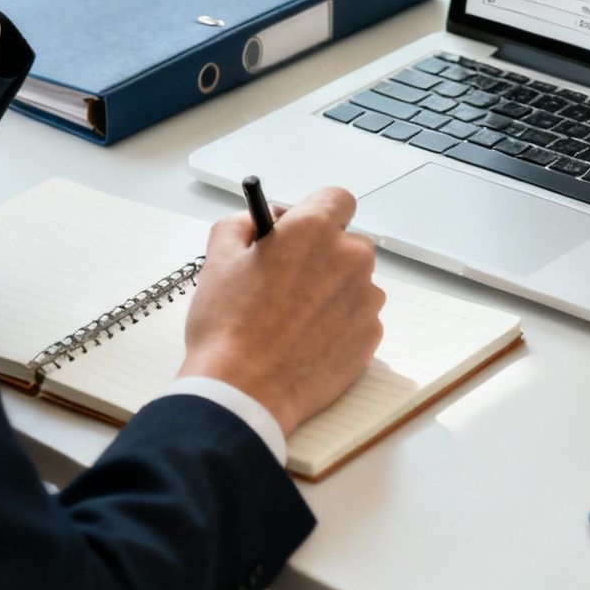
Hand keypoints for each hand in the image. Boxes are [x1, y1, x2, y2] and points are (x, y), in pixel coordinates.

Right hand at [180, 187, 385, 435]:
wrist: (244, 390)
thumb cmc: (228, 327)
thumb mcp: (218, 258)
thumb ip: (241, 224)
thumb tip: (259, 220)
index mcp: (314, 230)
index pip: (337, 198)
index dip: (314, 213)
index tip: (298, 231)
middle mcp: (350, 258)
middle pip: (346, 242)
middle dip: (321, 255)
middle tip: (286, 280)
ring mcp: (365, 298)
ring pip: (353, 282)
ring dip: (330, 291)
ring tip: (291, 318)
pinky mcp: (371, 335)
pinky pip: (358, 317)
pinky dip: (338, 323)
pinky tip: (305, 340)